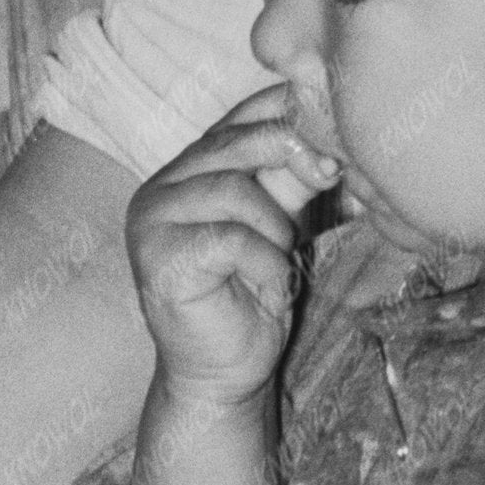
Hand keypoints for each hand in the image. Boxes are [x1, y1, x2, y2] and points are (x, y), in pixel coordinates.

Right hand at [124, 90, 330, 413]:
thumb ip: (291, 178)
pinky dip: (264, 262)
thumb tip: (324, 127)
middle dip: (291, 154)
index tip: (333, 123)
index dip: (282, 111)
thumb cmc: (252, 300)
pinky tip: (269, 288)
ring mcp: (151, 220)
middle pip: (233, 143)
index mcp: (187, 172)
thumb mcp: (280, 226)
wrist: (225, 373)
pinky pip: (229, 237)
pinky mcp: (157, 257)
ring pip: (232, 188)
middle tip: (331, 174)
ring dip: (276, 226)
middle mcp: (160, 187)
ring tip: (282, 260)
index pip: (233, 118)